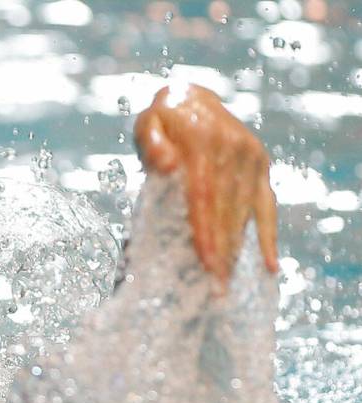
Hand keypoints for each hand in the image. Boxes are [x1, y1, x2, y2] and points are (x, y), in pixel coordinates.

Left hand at [134, 84, 277, 287]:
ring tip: (226, 284)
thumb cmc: (162, 122)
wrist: (191, 99)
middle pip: (226, 211)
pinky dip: (268, 237)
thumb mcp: (148, 124)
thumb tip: (165, 164)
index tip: (205, 262)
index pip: (204, 197)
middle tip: (214, 288)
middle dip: (221, 252)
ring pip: (244, 214)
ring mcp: (251, 158)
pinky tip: (270, 266)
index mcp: (205, 144)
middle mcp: (234, 150)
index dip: (205, 231)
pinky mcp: (260, 166)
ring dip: (237, 251)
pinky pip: (267, 206)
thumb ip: (151, 143)